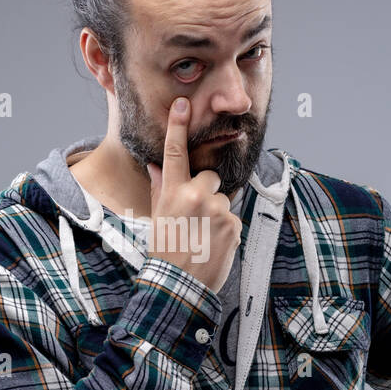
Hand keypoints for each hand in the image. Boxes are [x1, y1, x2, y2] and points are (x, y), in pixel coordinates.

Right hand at [145, 97, 241, 292]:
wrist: (179, 285)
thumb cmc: (165, 251)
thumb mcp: (157, 218)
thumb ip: (161, 188)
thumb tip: (157, 165)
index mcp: (173, 192)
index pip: (174, 153)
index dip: (177, 127)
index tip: (182, 104)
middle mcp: (196, 196)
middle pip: (209, 177)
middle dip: (205, 192)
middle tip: (194, 218)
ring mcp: (217, 210)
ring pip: (221, 199)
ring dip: (215, 213)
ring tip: (202, 236)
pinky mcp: (233, 225)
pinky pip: (231, 218)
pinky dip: (224, 229)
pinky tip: (212, 244)